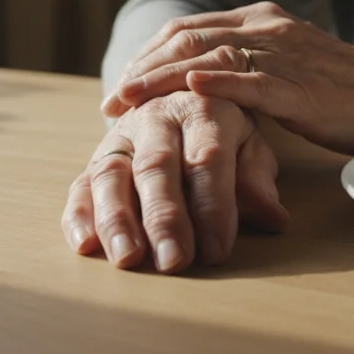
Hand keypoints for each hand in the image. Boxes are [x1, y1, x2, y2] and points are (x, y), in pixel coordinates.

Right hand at [62, 92, 287, 272]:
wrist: (179, 93)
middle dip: (165, 217)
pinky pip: (80, 184)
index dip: (212, 206)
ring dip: (117, 220)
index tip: (217, 250)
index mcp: (204, 109)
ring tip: (128, 258)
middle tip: (174, 261)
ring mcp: (121, 136)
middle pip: (157, 167)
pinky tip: (86, 246)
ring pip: (112, 175)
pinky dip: (79, 216)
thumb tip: (274, 218)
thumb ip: (257, 178)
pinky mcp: (96, 157)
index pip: (207, 159)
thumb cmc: (223, 131)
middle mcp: (157, 117)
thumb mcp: (250, 144)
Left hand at [104, 2, 353, 154]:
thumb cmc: (341, 92)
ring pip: (208, 58)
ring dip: (161, 80)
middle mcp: (266, 28)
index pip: (187, 29)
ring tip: (129, 101)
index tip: (121, 81)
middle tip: (112, 99)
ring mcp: (284, 55)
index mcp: (260, 20)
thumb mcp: (286, 69)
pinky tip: (189, 91)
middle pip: (187, 38)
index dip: (148, 54)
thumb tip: (200, 84)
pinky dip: (216, 84)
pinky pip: (251, 81)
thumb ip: (247, 66)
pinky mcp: (300, 88)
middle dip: (142, 68)